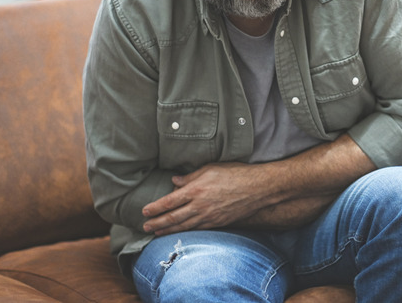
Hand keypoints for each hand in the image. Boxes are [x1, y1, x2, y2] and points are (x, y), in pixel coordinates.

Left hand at [141, 163, 273, 235]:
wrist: (257, 188)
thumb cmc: (235, 173)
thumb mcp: (210, 168)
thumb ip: (190, 176)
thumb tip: (174, 181)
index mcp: (196, 189)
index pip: (169, 201)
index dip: (155, 208)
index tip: (144, 211)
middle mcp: (200, 205)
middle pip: (173, 217)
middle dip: (157, 223)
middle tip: (145, 226)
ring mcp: (209, 216)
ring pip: (183, 226)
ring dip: (167, 230)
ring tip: (156, 233)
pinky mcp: (217, 223)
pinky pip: (197, 229)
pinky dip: (185, 232)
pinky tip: (178, 233)